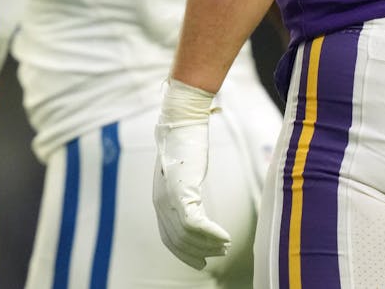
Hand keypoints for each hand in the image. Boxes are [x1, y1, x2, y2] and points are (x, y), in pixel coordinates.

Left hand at [152, 79, 230, 270]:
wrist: (181, 123)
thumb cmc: (184, 145)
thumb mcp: (181, 174)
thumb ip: (183, 192)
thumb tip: (193, 205)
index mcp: (159, 200)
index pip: (168, 238)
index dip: (185, 254)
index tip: (202, 262)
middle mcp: (160, 202)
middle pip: (179, 240)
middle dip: (200, 251)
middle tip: (220, 252)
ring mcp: (169, 198)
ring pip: (188, 235)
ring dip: (209, 244)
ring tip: (225, 244)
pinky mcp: (181, 192)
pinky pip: (195, 224)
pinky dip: (212, 233)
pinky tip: (225, 236)